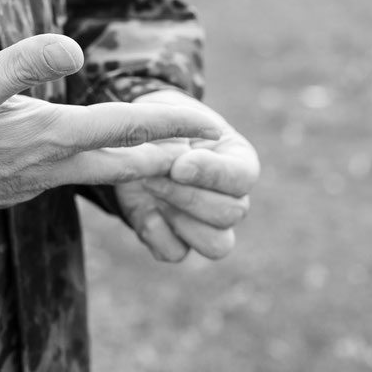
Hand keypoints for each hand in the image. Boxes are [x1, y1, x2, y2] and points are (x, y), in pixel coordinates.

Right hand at [0, 34, 222, 212]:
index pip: (128, 127)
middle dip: (171, 158)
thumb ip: (23, 63)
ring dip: (141, 168)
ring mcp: (37, 182)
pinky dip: (102, 171)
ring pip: (103, 175)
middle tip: (211, 155)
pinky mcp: (20, 188)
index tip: (212, 125)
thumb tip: (74, 51)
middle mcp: (53, 165)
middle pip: (128, 163)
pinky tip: (101, 162)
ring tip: (170, 158)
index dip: (172, 125)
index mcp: (51, 135)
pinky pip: (75, 178)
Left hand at [116, 90, 259, 260]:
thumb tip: (182, 168)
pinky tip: (145, 210)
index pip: (243, 178)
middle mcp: (230, 199)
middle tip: (153, 176)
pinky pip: (175, 253)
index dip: (212, 175)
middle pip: (232, 214)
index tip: (178, 166)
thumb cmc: (159, 124)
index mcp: (239, 163)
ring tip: (152, 191)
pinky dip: (157, 235)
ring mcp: (205, 225)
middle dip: (188, 196)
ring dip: (180, 220)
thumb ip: (179, 136)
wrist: (128, 140)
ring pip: (216, 244)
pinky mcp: (175, 240)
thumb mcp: (169, 119)